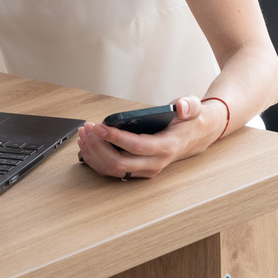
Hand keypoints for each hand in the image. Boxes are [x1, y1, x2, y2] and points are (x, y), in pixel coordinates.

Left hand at [76, 96, 213, 178]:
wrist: (193, 137)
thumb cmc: (188, 122)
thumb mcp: (193, 108)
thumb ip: (188, 105)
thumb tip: (180, 107)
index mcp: (166, 147)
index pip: (136, 147)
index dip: (115, 137)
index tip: (99, 126)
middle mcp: (154, 163)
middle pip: (120, 163)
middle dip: (99, 146)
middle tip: (88, 129)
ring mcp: (145, 170)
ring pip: (113, 169)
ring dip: (94, 154)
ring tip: (84, 134)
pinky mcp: (136, 171)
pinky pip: (112, 171)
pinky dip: (96, 160)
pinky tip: (87, 145)